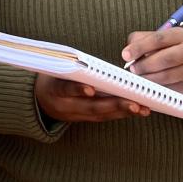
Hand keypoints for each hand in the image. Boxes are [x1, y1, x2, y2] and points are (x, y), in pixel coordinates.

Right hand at [34, 73, 150, 122]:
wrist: (40, 100)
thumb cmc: (52, 76)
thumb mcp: (54, 69)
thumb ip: (70, 66)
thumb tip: (92, 61)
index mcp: (54, 89)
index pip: (65, 89)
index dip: (77, 89)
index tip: (90, 89)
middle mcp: (65, 106)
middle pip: (91, 107)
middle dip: (114, 105)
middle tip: (134, 103)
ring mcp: (75, 115)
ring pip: (101, 115)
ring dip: (123, 112)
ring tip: (143, 108)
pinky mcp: (84, 119)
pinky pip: (104, 117)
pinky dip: (120, 113)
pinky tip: (138, 110)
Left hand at [121, 27, 182, 95]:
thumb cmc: (170, 49)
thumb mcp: (159, 39)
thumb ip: (140, 40)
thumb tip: (128, 52)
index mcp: (179, 35)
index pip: (157, 39)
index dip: (139, 47)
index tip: (125, 55)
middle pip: (164, 59)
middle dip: (144, 65)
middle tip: (133, 68)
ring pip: (166, 76)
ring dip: (147, 78)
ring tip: (139, 76)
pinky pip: (168, 89)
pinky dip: (155, 88)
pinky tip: (149, 85)